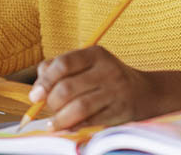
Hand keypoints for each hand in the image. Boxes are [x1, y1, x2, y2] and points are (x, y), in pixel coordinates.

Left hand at [29, 46, 180, 130]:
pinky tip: (67, 127)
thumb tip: (37, 88)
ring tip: (52, 124)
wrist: (145, 92)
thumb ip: (59, 69)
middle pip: (68, 88)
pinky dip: (75, 126)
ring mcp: (115, 91)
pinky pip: (92, 120)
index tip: (35, 95)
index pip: (63, 64)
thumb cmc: (105, 77)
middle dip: (51, 102)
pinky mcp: (120, 111)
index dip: (45, 81)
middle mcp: (107, 70)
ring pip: (79, 107)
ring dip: (60, 118)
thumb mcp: (87, 64)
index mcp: (95, 53)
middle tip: (46, 109)